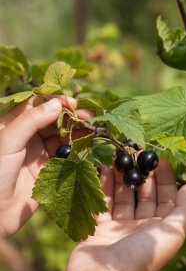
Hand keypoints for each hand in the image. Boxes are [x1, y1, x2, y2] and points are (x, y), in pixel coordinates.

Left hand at [0, 96, 91, 235]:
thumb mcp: (8, 141)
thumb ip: (32, 121)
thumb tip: (57, 104)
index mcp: (12, 124)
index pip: (37, 105)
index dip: (55, 101)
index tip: (72, 103)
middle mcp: (26, 136)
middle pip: (52, 119)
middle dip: (70, 116)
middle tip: (89, 116)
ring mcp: (37, 152)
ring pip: (60, 136)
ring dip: (76, 131)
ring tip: (92, 128)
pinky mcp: (47, 168)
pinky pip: (64, 155)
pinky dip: (76, 149)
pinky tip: (86, 144)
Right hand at [66, 159, 185, 270]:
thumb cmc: (142, 257)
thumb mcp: (173, 233)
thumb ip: (185, 210)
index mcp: (160, 230)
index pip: (166, 199)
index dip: (165, 180)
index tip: (160, 159)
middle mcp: (141, 228)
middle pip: (143, 196)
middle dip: (142, 175)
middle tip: (137, 154)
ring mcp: (119, 228)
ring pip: (122, 197)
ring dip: (121, 178)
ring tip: (119, 158)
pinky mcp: (99, 228)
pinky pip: (102, 203)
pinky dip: (102, 187)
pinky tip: (103, 170)